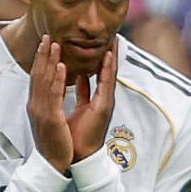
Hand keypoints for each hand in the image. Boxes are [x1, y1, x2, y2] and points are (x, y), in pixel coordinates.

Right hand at [27, 35, 72, 172]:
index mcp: (37, 105)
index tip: (45, 44)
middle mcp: (36, 105)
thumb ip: (54, 102)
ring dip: (48, 60)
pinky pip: (53, 94)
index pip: (37, 78)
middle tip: (47, 36)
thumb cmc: (56, 143)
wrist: (52, 164)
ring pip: (44, 80)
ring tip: (53, 43)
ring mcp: (41, 111)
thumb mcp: (54, 118)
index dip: (40, 60)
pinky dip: (56, 78)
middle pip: (37, 74)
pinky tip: (60, 66)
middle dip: (42, 54)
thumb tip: (57, 88)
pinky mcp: (50, 118)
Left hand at [68, 41, 117, 162]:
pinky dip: (108, 69)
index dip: (99, 58)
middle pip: (106, 71)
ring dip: (112, 57)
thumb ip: (82, 92)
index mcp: (93, 99)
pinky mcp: (104, 107)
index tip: (100, 42)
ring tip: (114, 40)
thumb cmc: (76, 136)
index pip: (96, 74)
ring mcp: (104, 102)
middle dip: (110, 54)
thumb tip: (78, 76)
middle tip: (112, 35)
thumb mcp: (78, 108)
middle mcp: (101, 99)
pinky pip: (106, 84)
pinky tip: (109, 55)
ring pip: (109, 74)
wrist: (78, 156)